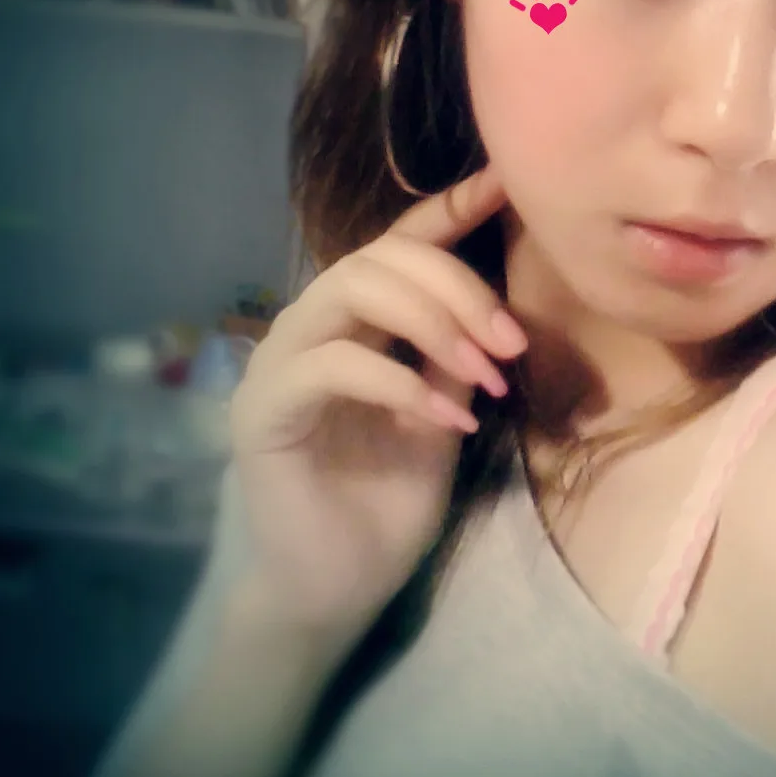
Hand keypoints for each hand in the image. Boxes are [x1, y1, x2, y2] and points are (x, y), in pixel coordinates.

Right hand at [227, 163, 525, 644]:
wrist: (334, 590)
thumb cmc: (387, 502)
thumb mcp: (443, 415)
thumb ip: (456, 357)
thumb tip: (498, 313)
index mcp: (356, 320)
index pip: (398, 243)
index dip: (448, 209)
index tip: (502, 185)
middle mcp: (311, 324)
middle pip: (382, 255)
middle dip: (458, 286)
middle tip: (511, 342)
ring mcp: (279, 361)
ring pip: (352, 286)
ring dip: (432, 322)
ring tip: (485, 373)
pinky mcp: (263, 409)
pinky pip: (334, 363)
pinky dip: (400, 382)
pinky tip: (446, 423)